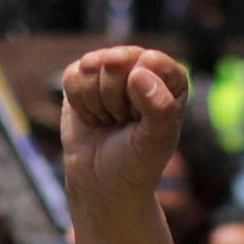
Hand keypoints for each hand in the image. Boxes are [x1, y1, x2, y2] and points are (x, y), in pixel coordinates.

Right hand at [56, 44, 189, 206]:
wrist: (103, 183)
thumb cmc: (137, 162)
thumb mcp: (156, 140)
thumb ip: (159, 107)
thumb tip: (138, 72)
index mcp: (171, 78)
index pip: (150, 60)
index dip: (138, 91)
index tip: (140, 118)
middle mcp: (142, 67)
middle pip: (117, 59)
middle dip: (114, 98)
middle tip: (123, 121)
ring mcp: (111, 70)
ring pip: (91, 65)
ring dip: (96, 102)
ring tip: (109, 120)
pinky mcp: (83, 77)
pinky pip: (72, 75)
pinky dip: (79, 103)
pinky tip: (92, 117)